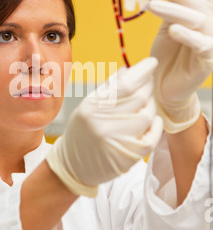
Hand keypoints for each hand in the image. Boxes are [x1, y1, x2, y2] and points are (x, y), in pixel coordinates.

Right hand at [46, 57, 162, 196]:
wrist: (73, 167)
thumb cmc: (82, 132)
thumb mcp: (88, 106)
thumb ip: (109, 88)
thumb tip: (130, 70)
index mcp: (91, 107)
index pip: (124, 84)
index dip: (142, 71)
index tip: (152, 63)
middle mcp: (103, 124)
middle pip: (139, 97)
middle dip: (147, 86)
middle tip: (147, 83)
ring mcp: (117, 141)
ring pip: (148, 115)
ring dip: (150, 106)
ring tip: (143, 105)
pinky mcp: (128, 156)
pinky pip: (153, 136)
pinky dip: (156, 126)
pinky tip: (151, 122)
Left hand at [148, 0, 212, 133]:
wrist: (166, 88)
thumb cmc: (167, 56)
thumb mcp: (168, 26)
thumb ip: (172, 7)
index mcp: (202, 16)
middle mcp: (210, 27)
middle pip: (195, 3)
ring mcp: (211, 44)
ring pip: (196, 21)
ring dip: (174, 11)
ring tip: (151, 5)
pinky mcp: (207, 62)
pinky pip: (201, 46)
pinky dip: (188, 36)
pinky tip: (174, 29)